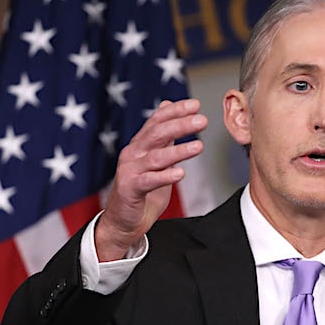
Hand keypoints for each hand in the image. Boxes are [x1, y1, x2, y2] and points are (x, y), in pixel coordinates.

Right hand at [95, 99, 206, 260]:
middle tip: (202, 120)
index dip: (175, 111)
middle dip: (180, 125)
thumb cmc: (141, 189)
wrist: (122, 220)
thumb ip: (163, 136)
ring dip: (179, 151)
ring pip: (156, 157)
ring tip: (199, 146)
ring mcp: (130, 171)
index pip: (157, 121)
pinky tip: (180, 174)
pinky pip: (149, 181)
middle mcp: (133, 154)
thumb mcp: (155, 159)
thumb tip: (167, 105)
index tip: (195, 105)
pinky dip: (165, 177)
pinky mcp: (131, 189)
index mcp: (140, 145)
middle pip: (157, 134)